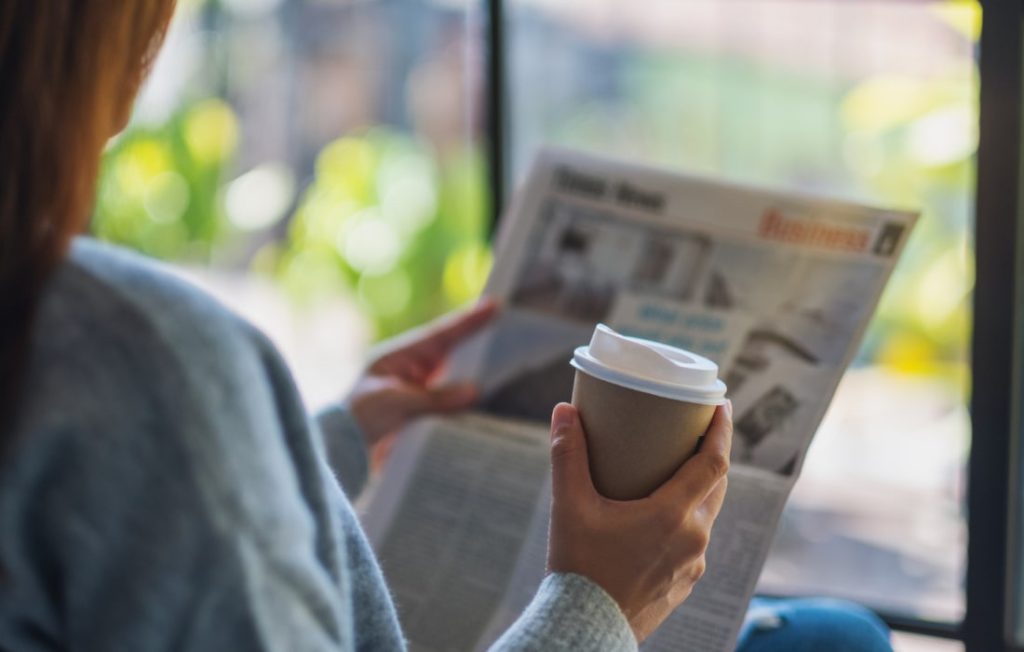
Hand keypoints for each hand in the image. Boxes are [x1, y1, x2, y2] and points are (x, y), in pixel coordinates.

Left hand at [346, 300, 497, 464]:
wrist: (339, 453)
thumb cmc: (356, 419)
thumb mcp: (394, 403)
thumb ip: (435, 398)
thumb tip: (474, 391)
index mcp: (399, 357)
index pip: (440, 335)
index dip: (469, 320)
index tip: (495, 305)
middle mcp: (411, 371)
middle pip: (452, 355)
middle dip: (479, 346)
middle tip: (512, 332)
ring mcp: (417, 393)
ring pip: (455, 381)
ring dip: (476, 379)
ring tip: (509, 368)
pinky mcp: (422, 416)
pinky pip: (451, 406)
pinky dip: (467, 406)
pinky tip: (488, 405)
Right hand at [546, 401, 731, 642]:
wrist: (585, 630)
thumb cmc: (578, 568)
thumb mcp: (569, 506)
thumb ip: (568, 455)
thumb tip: (563, 409)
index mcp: (674, 515)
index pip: (714, 462)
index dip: (722, 430)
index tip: (722, 405)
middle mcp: (694, 539)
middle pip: (716, 485)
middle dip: (711, 454)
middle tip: (697, 431)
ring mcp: (693, 566)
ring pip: (706, 516)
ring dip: (698, 490)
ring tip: (676, 472)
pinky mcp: (684, 585)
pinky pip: (694, 544)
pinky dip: (686, 522)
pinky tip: (664, 518)